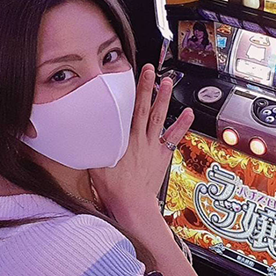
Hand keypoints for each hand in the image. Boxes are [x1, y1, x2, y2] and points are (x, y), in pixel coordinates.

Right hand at [90, 64, 193, 225]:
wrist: (132, 205)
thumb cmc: (112, 188)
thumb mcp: (96, 164)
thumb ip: (95, 146)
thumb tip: (87, 133)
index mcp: (124, 139)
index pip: (128, 109)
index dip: (131, 91)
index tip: (133, 75)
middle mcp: (140, 139)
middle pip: (144, 107)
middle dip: (147, 87)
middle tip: (150, 70)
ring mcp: (153, 146)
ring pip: (159, 117)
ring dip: (164, 99)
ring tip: (168, 83)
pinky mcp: (162, 156)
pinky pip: (173, 137)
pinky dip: (182, 125)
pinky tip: (189, 113)